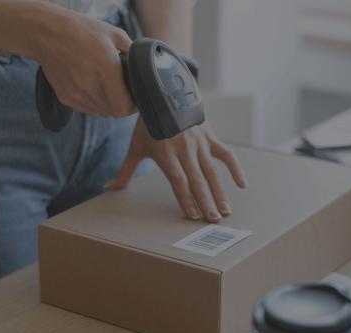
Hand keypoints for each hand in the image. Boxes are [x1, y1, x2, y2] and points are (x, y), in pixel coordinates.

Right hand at [36, 11, 134, 116]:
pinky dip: (93, 103)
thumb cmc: (81, 30)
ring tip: (107, 86)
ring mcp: (75, 93)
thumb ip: (132, 52)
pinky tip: (93, 87)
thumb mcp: (114, 33)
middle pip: (113, 112)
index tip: (135, 99)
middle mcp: (90, 84)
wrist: (46, 32)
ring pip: (100, 112)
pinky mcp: (65, 97)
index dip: (133, 107)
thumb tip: (143, 68)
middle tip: (123, 92)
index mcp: (105, 68)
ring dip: (108, 104)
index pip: (123, 107)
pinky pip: (86, 109)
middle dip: (122, 105)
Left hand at [107, 120, 247, 222]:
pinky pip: (226, 154)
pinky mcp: (210, 136)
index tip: (192, 215)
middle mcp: (184, 150)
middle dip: (206, 201)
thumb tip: (108, 188)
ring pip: (212, 171)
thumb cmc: (148, 124)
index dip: (185, 198)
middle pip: (197, 179)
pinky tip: (242, 185)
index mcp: (166, 154)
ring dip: (220, 192)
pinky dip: (235, 169)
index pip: (178, 180)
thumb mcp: (136, 147)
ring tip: (225, 210)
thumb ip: (125, 171)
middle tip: (213, 220)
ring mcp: (199, 143)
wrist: (164, 93)